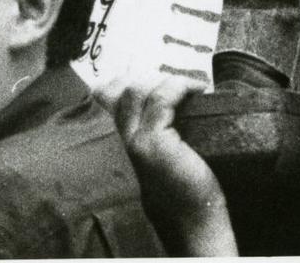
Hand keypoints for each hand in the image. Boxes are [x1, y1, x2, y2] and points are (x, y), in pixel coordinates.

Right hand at [95, 75, 236, 255]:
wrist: (194, 223)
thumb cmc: (182, 191)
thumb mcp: (159, 158)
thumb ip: (151, 132)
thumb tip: (164, 97)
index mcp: (119, 146)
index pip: (104, 100)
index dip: (122, 82)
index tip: (152, 75)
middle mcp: (120, 144)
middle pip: (122, 92)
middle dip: (150, 79)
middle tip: (177, 85)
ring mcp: (135, 143)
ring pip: (138, 91)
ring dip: (166, 81)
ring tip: (189, 88)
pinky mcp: (153, 143)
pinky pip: (162, 99)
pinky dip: (180, 86)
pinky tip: (195, 89)